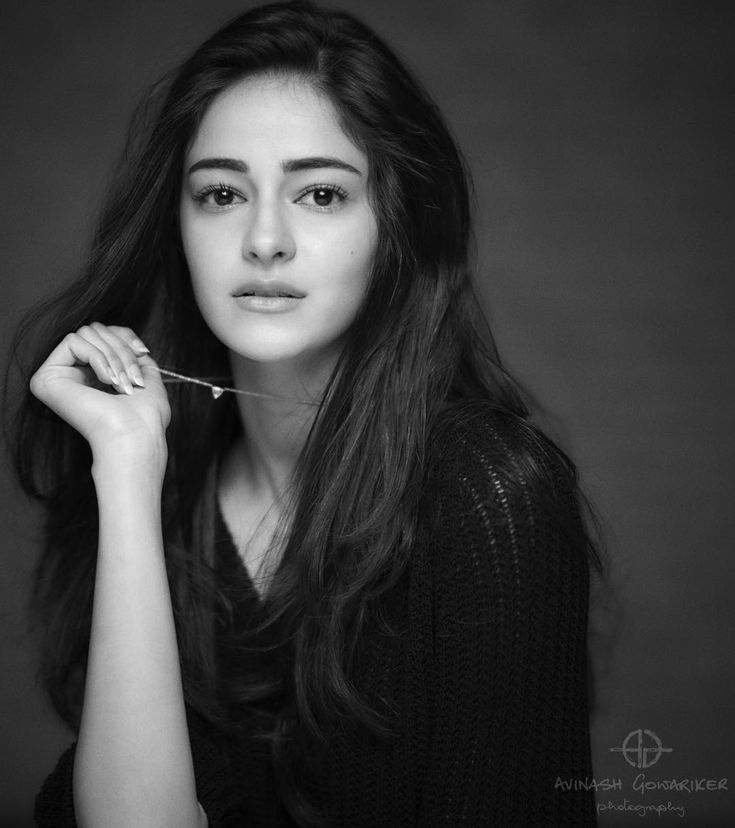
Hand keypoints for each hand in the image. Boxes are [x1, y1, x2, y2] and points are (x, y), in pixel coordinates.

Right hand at [30, 323, 170, 464]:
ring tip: (123, 384)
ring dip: (114, 356)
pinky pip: (73, 342)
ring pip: (86, 333)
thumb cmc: (145, 416)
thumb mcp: (147, 376)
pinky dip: (98, 358)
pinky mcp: (45, 378)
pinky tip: (107, 381)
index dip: (124, 336)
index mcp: (93, 375)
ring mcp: (57, 377)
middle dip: (122, 349)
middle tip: (133, 378)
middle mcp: (72, 375)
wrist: (136, 434)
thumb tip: (129, 339)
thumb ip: (134, 355)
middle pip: (95, 330)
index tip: (143, 353)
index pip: (102, 333)